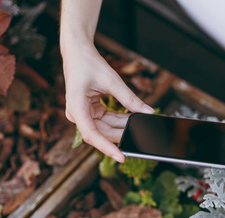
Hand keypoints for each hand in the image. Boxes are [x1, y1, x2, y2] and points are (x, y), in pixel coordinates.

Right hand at [62, 42, 153, 162]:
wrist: (78, 53)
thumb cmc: (89, 63)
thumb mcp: (112, 80)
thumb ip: (130, 98)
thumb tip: (148, 112)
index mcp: (76, 106)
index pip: (91, 134)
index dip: (107, 148)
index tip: (121, 157)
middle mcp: (77, 114)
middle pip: (101, 133)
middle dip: (122, 134)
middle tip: (142, 134)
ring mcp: (83, 114)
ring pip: (105, 128)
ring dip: (122, 127)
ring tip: (140, 124)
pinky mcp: (89, 112)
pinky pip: (106, 121)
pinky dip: (119, 120)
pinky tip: (132, 119)